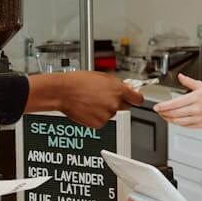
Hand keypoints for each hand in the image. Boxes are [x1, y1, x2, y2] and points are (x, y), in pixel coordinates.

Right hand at [27, 72, 143, 127]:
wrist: (63, 92)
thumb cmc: (78, 81)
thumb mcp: (101, 77)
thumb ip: (117, 84)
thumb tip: (127, 88)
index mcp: (118, 89)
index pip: (138, 99)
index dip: (136, 98)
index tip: (134, 99)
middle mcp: (115, 103)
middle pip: (126, 106)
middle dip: (118, 103)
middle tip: (105, 98)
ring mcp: (107, 114)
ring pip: (112, 113)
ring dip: (105, 109)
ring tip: (92, 101)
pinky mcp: (99, 123)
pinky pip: (102, 121)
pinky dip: (97, 116)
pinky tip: (88, 108)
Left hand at [152, 74, 201, 127]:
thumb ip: (189, 81)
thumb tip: (180, 76)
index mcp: (196, 98)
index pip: (176, 103)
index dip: (164, 106)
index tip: (157, 106)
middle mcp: (197, 109)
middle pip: (175, 113)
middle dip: (163, 112)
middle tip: (157, 111)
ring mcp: (198, 118)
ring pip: (178, 121)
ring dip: (168, 119)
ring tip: (163, 115)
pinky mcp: (199, 124)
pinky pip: (185, 126)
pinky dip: (176, 123)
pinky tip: (172, 119)